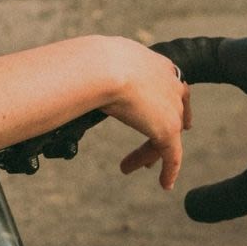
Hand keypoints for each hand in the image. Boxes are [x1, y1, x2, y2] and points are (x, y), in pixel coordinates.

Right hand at [101, 39, 191, 189]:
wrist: (104, 66)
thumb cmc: (92, 61)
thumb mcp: (99, 62)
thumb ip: (97, 71)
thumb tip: (74, 75)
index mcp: (157, 65)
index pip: (168, 87)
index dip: (167, 102)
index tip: (161, 113)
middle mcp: (170, 84)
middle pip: (170, 113)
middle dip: (161, 132)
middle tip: (150, 150)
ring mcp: (172, 107)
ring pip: (166, 136)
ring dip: (147, 154)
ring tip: (126, 167)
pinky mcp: (168, 129)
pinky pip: (173, 155)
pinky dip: (170, 171)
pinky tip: (165, 184)